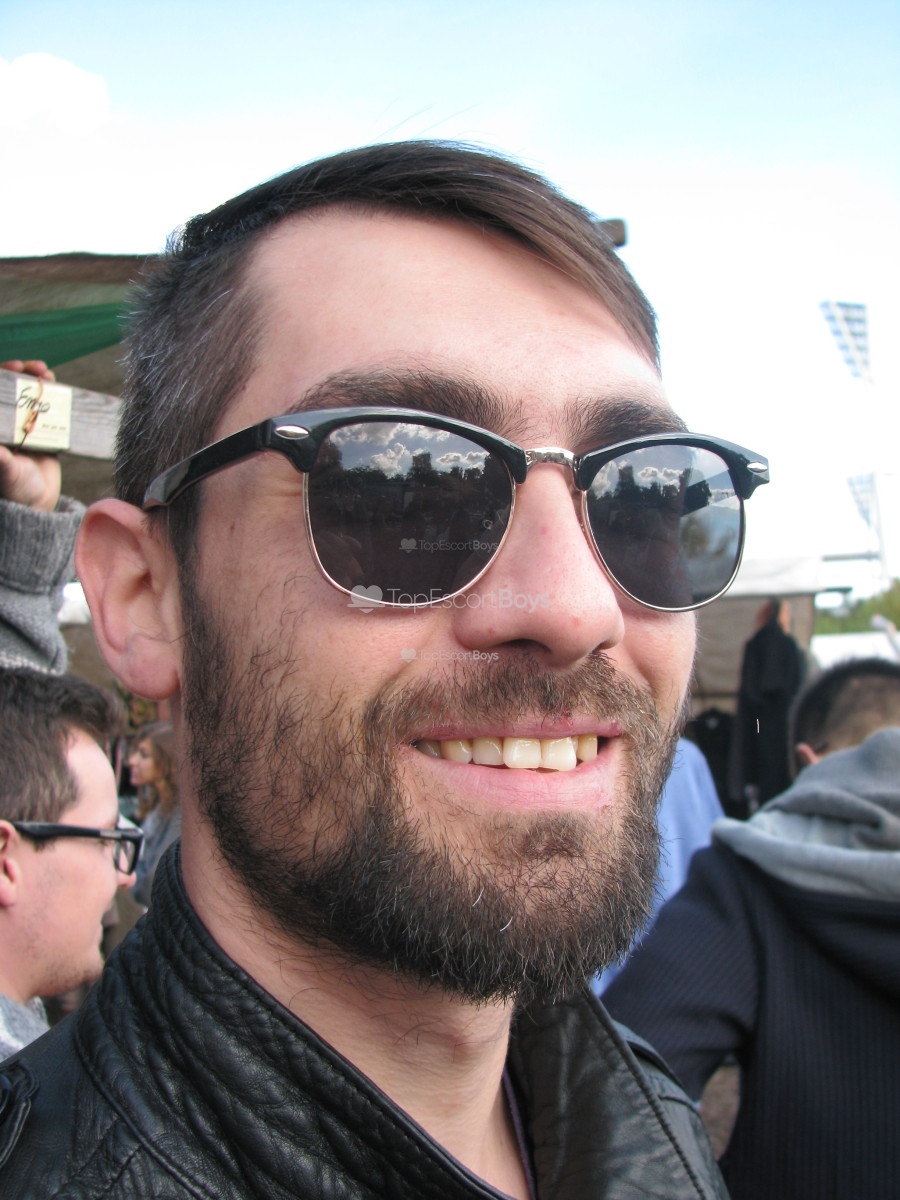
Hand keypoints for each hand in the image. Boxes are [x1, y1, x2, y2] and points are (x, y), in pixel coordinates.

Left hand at [0, 360, 61, 509]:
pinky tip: (54, 383)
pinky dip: (50, 392)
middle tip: (32, 367)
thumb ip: (1, 457)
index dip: (1, 375)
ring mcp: (23, 424)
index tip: (13, 368)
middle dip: (18, 372)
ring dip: (35, 379)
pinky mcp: (42, 430)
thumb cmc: (13, 489)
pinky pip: (46, 406)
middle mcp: (4, 422)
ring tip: (45, 373)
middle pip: (9, 388)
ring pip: (27, 393)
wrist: (38, 505)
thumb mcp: (6, 470)